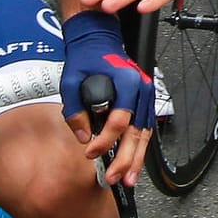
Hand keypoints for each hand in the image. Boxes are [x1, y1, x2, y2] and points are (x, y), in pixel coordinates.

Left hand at [59, 11, 151, 185]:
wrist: (98, 38)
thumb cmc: (86, 57)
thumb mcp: (71, 80)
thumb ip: (75, 110)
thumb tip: (82, 136)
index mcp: (126, 81)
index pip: (119, 121)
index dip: (104, 141)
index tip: (89, 152)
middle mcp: (141, 88)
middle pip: (137, 132)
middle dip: (126, 159)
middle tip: (115, 178)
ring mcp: (146, 94)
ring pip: (145, 133)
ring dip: (137, 159)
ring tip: (129, 179)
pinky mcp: (144, 100)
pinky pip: (146, 128)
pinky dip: (140, 148)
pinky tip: (134, 163)